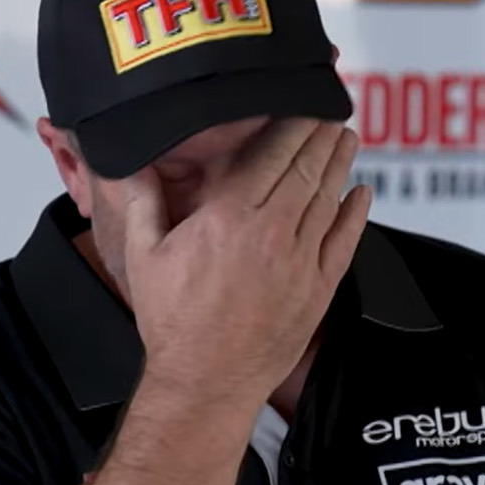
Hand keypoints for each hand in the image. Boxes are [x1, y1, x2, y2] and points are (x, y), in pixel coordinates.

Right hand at [124, 118, 369, 406]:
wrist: (205, 380)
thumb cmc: (172, 323)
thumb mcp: (142, 256)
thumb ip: (139, 203)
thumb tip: (124, 164)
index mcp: (228, 219)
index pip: (271, 155)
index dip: (291, 124)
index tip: (301, 104)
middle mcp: (271, 234)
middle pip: (306, 168)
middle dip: (321, 135)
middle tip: (330, 111)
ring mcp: (300, 262)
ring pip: (329, 198)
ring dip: (340, 164)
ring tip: (346, 139)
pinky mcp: (318, 290)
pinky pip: (345, 241)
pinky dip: (356, 214)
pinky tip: (360, 193)